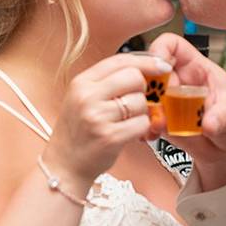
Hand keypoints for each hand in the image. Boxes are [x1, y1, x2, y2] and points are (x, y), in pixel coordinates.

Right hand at [42, 53, 172, 184]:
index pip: (120, 60)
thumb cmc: (78, 131)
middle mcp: (87, 97)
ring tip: (126, 121)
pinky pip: (142, 123)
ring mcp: (98, 117)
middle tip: (135, 101)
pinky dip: (142, 128)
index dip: (146, 61)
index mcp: (81, 83)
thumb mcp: (82, 98)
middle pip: (134, 77)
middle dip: (143, 89)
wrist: (64, 165)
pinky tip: (129, 132)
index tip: (162, 65)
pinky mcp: (110, 137)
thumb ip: (107, 82)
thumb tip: (144, 68)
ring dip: (141, 112)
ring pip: (141, 102)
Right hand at [149, 33, 225, 190]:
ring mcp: (167, 101)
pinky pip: (143, 118)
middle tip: (158, 107)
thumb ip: (223, 117)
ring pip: (142, 95)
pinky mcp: (160, 120)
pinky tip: (151, 136)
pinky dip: (142, 127)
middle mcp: (177, 81)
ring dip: (143, 110)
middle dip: (147, 86)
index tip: (160, 69)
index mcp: (196, 67)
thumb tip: (209, 124)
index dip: (160, 50)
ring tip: (156, 128)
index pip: (172, 45)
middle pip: (150, 69)